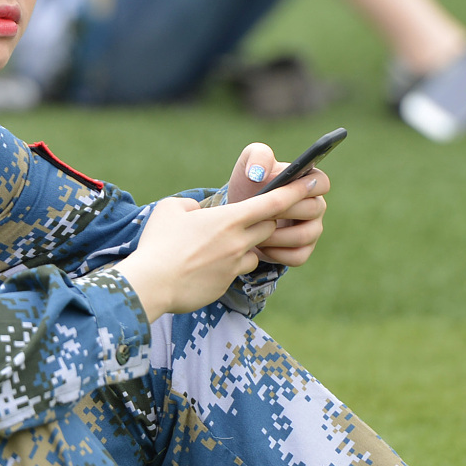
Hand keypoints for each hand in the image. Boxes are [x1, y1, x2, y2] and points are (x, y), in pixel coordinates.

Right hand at [116, 173, 326, 320]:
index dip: (296, 191)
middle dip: (265, 221)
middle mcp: (238, 241)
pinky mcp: (227, 283)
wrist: (151, 284)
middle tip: (252, 216)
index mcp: (229, 218)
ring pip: (254, 251)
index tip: (313, 181)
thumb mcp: (170, 210)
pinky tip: (206, 266)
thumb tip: (197, 212)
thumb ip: (190, 206)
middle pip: (269, 227)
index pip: (273, 202)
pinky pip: (238, 269)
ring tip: (214, 246)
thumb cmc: (158, 243)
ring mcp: (235, 264)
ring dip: (245, 245)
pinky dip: (230, 265)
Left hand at [222, 142, 327, 265]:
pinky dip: (277, 253)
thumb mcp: (249, 164)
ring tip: (255, 230)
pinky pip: (297, 256)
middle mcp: (316, 206)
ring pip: (304, 235)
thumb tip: (259, 173)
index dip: (306, 186)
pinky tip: (259, 246)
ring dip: (278, 234)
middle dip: (284, 211)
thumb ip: (257, 157)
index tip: (284, 189)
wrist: (239, 214)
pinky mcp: (303, 251)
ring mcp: (312, 230)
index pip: (322, 182)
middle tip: (260, 212)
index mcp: (309, 181)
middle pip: (312, 209)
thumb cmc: (249, 185)